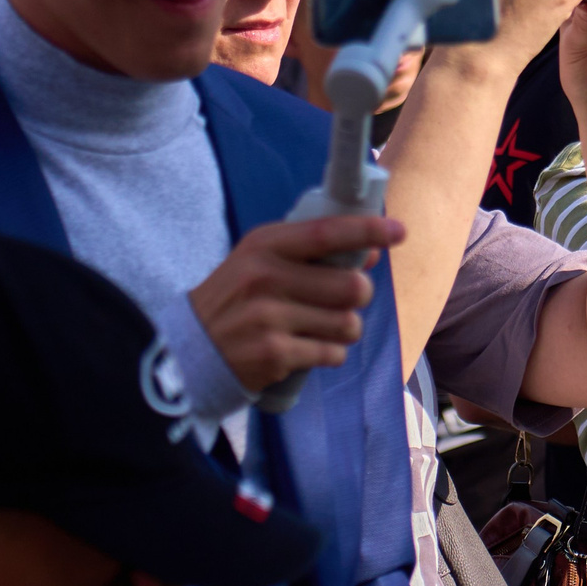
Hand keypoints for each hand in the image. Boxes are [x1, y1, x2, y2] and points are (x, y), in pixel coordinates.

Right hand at [190, 216, 403, 394]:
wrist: (188, 352)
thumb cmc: (236, 301)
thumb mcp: (261, 264)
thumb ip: (313, 256)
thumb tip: (372, 255)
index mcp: (264, 246)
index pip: (326, 232)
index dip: (368, 231)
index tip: (398, 231)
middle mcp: (265, 277)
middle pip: (352, 286)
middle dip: (358, 297)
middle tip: (342, 301)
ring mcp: (269, 317)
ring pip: (348, 323)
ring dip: (344, 329)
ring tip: (319, 328)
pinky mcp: (274, 354)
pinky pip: (332, 353)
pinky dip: (328, 354)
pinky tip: (305, 350)